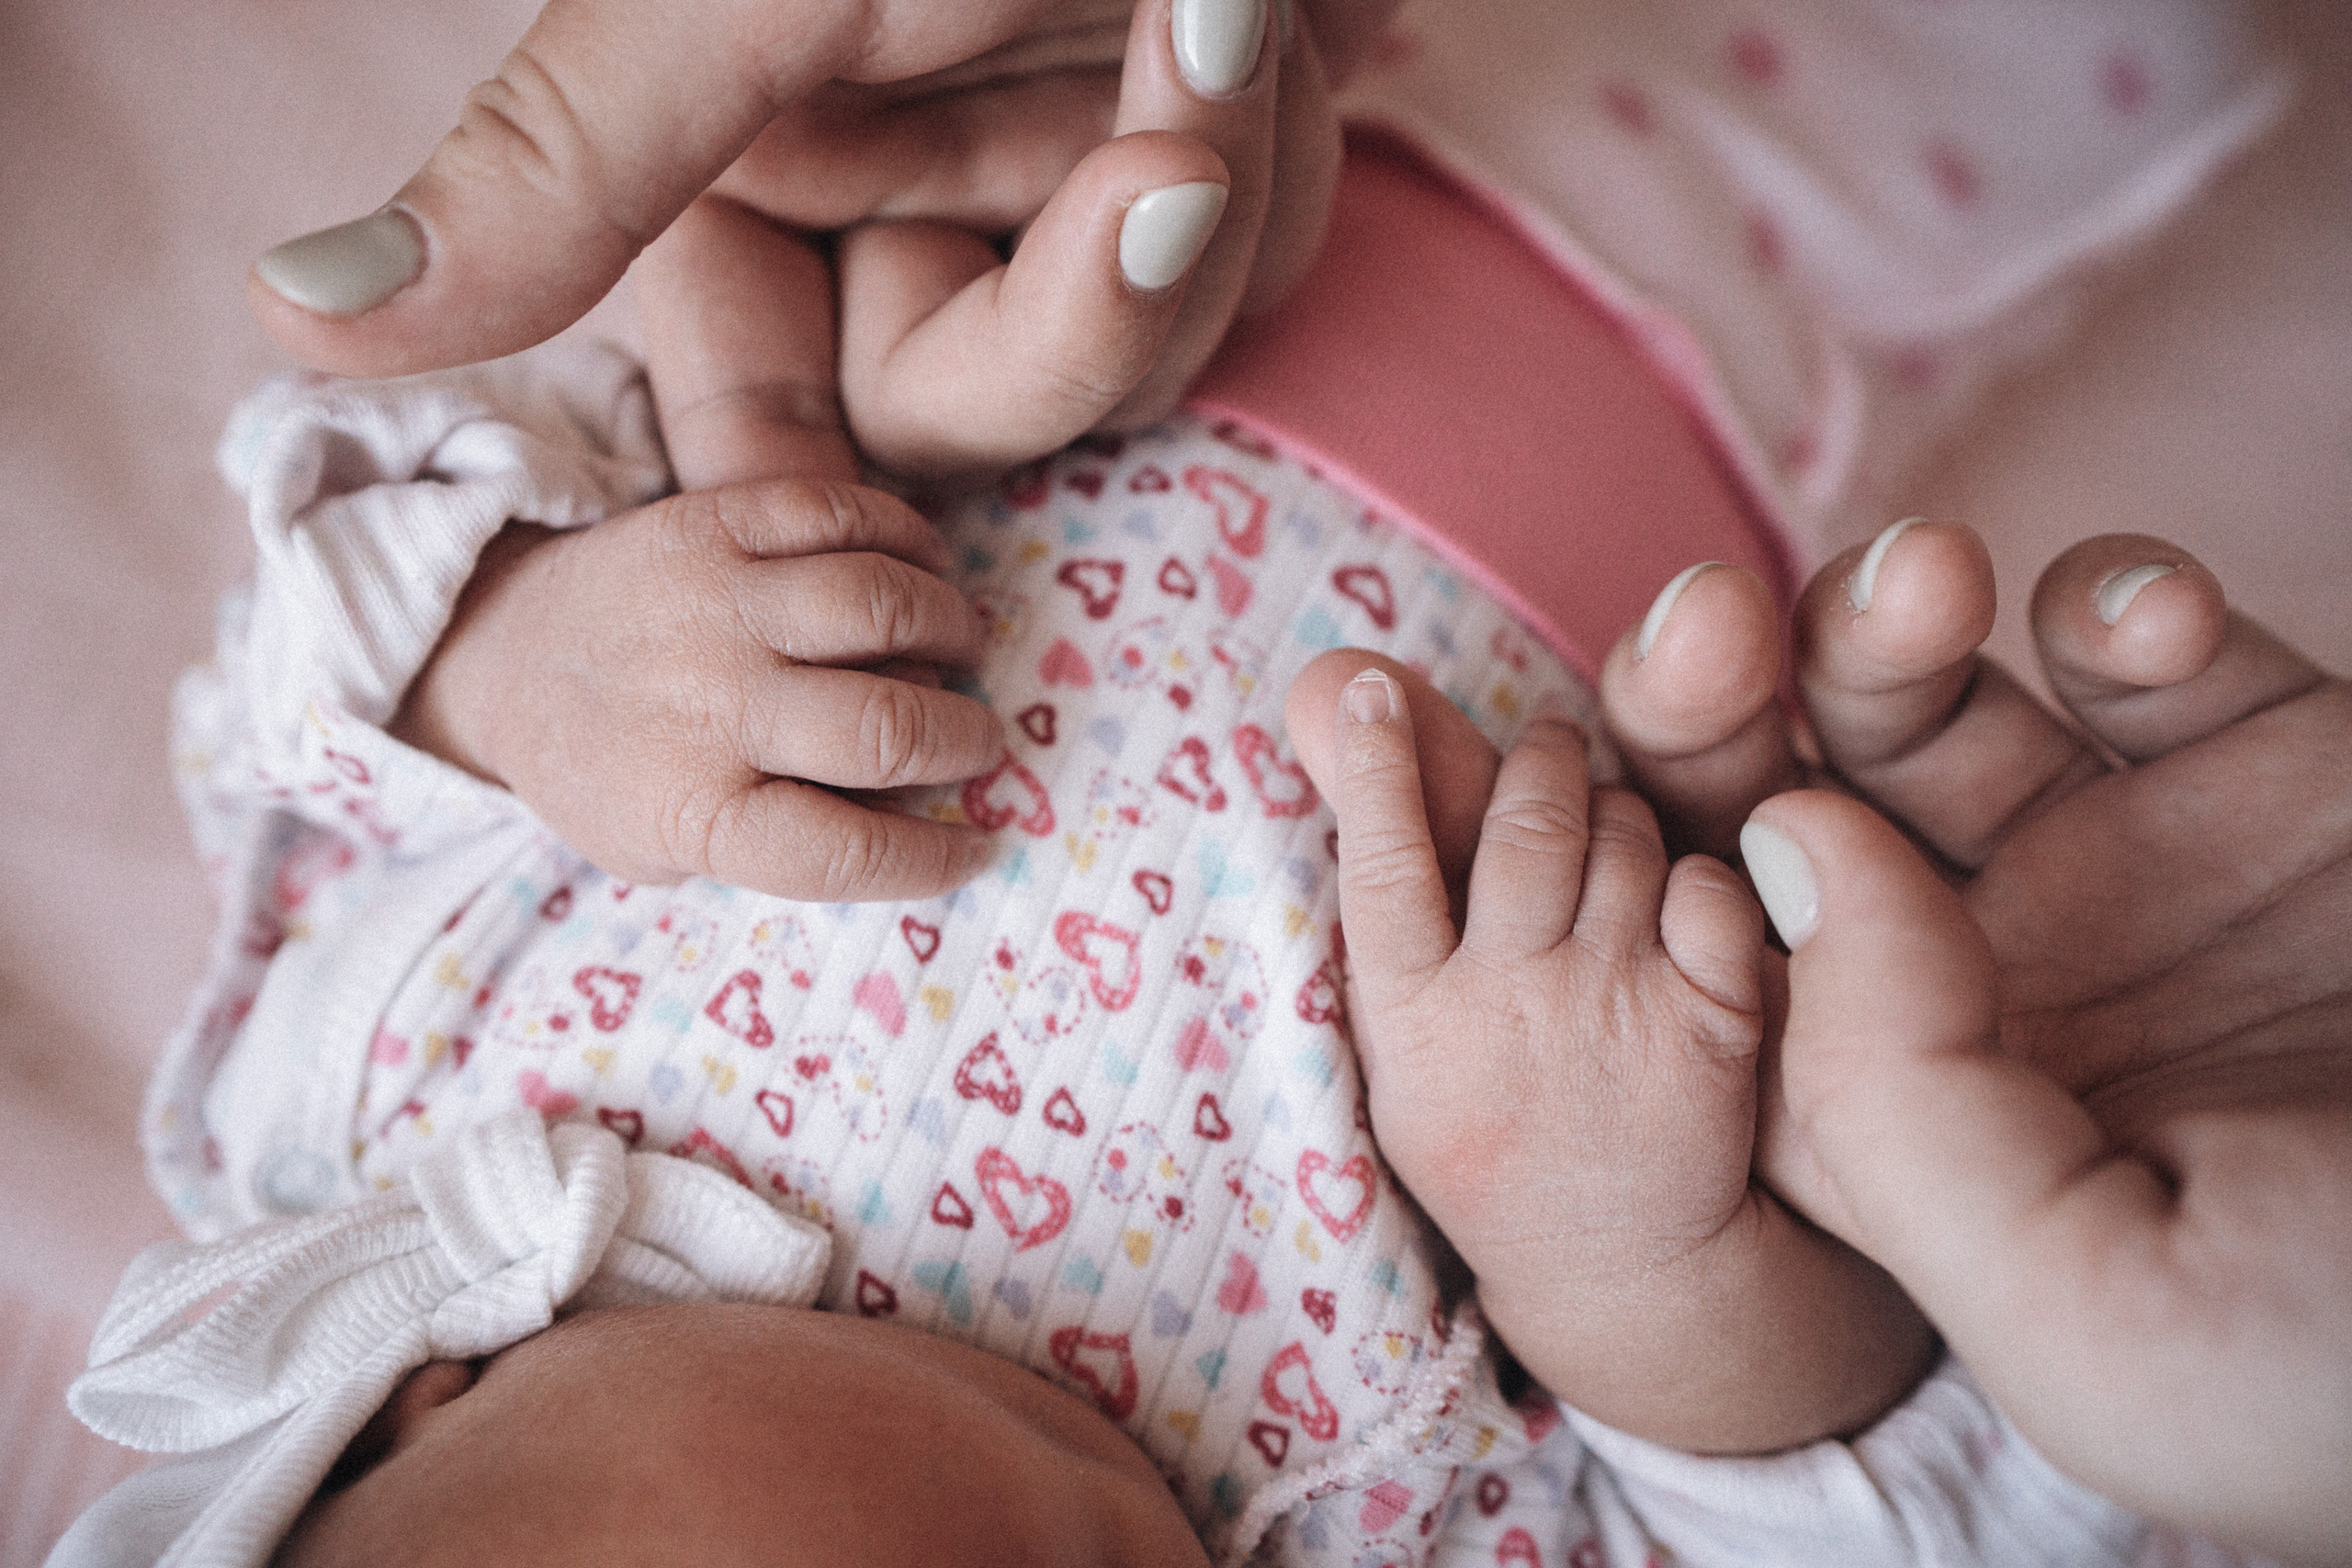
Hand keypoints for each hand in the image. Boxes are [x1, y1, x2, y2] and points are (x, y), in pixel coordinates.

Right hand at [250, 0, 1401, 476]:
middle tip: (1169, 119)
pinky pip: (1244, 246)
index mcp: (750, 167)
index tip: (876, 566)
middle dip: (1089, 303)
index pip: (769, 422)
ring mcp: (1041, 173)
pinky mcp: (1187, 143)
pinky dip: (1260, 140)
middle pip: (980, 412)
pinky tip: (1251, 9)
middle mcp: (891, 190)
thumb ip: (556, 159)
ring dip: (1201, 183)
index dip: (800, 492)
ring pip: (1138, 343)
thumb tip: (289, 309)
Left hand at [390, 478, 1004, 901]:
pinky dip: (909, 539)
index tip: (978, 845)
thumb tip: (915, 821)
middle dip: (964, 738)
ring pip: (879, 605)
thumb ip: (774, 852)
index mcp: (697, 811)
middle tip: (976, 737)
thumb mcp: (664, 853)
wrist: (504, 653)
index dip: (934, 858)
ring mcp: (710, 603)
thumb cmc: (609, 771)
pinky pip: (842, 514)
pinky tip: (924, 569)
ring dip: (949, 629)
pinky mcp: (711, 520)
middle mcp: (708, 706)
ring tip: (958, 647)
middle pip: (885, 727)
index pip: (845, 852)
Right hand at [1284, 655, 1935, 1453]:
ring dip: (1616, 815)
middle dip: (1540, 760)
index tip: (1375, 686)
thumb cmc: (1490, 1122)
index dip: (1376, 763)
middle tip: (1548, 752)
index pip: (1380, 860)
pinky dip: (1694, 879)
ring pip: (1621, 837)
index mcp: (1412, 1017)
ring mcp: (1613, 1012)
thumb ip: (1388, 895)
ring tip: (1608, 843)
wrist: (1616, 1262)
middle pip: (1523, 821)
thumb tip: (1329, 707)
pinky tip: (1672, 910)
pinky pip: (1705, 887)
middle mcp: (1509, 1006)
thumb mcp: (1407, 1036)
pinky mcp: (1710, 1024)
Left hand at [1602, 526, 2351, 1558]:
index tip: (1607, 783)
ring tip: (1917, 583)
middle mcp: (1991, 988)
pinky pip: (2142, 651)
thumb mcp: (2113, 1325)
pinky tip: (2126, 625)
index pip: (1712, 984)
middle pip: (1782, 808)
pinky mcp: (2275, 766)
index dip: (1641, 877)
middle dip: (1720, 708)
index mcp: (1913, 1133)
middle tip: (1704, 626)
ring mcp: (2128, 867)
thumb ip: (1904, 1118)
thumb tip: (1781, 852)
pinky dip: (2113, 610)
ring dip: (1885, 626)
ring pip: (1928, 706)